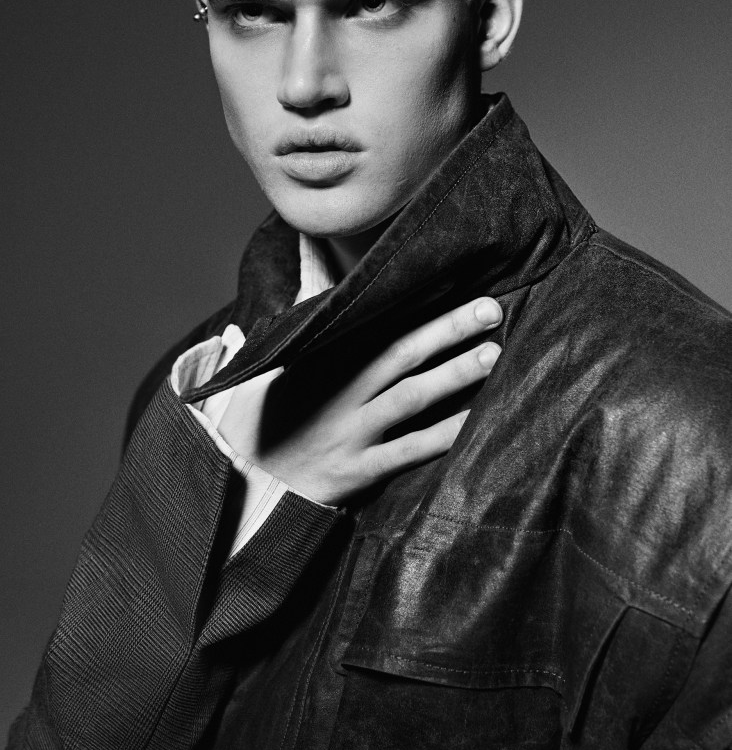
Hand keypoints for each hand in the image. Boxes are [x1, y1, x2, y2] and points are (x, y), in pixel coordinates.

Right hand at [217, 296, 501, 503]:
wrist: (242, 480)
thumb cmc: (264, 418)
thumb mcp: (274, 364)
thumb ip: (303, 322)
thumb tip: (314, 269)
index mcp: (323, 360)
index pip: (376, 323)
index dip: (416, 302)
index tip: (452, 278)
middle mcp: (340, 391)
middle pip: (402, 352)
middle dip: (448, 328)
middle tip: (491, 309)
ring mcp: (350, 430)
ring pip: (410, 397)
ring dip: (453, 375)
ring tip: (493, 355)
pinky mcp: (358, 470)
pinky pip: (409, 451)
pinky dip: (443, 436)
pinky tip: (475, 423)